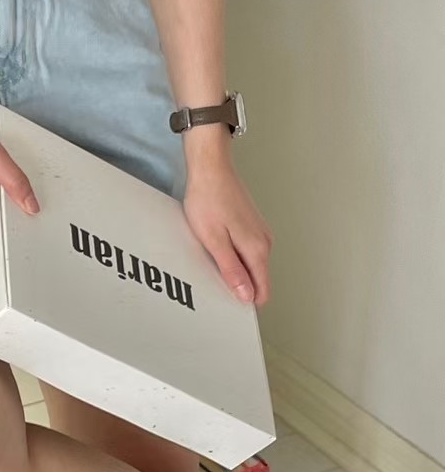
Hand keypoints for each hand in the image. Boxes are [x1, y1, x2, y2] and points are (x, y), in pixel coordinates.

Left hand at [182, 140, 272, 305]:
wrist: (211, 167)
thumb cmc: (208, 200)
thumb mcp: (214, 240)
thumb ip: (231, 270)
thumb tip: (247, 296)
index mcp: (257, 250)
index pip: (262, 290)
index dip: (246, 301)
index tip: (227, 304)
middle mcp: (264, 242)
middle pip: (257, 278)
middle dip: (238, 285)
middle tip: (211, 276)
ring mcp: (259, 232)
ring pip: (251, 264)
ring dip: (234, 267)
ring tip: (210, 257)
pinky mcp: (251, 224)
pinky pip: (246, 250)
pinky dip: (233, 253)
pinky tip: (215, 244)